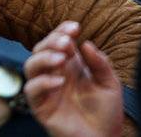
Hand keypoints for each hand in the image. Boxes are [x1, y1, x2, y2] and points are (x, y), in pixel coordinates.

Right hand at [24, 21, 122, 136]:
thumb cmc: (106, 113)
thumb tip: (86, 43)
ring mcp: (46, 90)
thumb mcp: (110, 84)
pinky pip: (31, 90)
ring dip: (43, 58)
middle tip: (66, 42)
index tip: (75, 27)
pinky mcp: (40, 106)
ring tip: (60, 58)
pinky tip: (59, 81)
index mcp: (69, 66)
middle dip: (51, 41)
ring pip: (30, 66)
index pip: (58, 42)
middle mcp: (54, 74)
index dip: (62, 31)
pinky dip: (42, 82)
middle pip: (40, 49)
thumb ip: (100, 63)